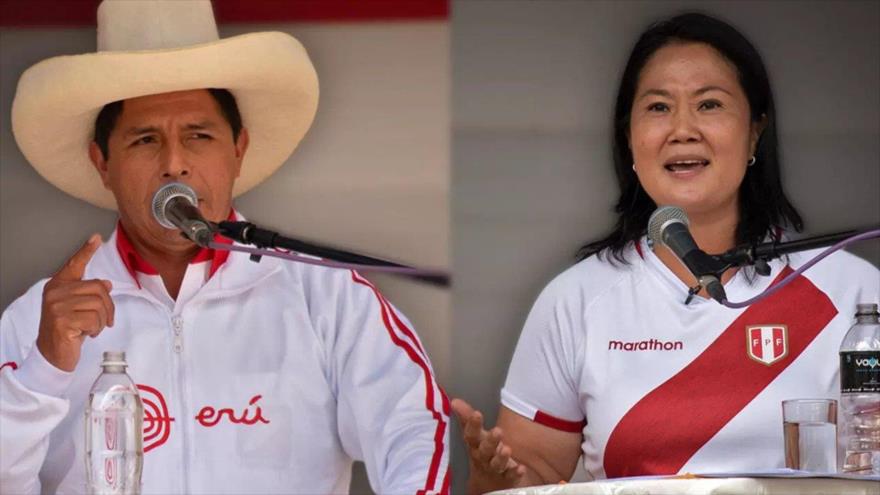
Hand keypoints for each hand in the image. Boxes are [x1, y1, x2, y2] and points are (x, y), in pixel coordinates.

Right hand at [36, 234, 113, 371]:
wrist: (52, 354)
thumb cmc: (67, 330)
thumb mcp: (77, 309)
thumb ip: (87, 294)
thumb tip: (105, 284)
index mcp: (58, 285)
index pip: (74, 264)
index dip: (86, 251)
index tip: (96, 238)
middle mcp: (55, 292)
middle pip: (98, 288)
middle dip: (107, 307)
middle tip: (102, 320)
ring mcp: (57, 306)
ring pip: (99, 305)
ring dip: (101, 321)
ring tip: (89, 328)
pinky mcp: (62, 321)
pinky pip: (94, 320)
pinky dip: (95, 329)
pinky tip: (85, 334)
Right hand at [452, 398, 525, 493]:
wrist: (487, 484)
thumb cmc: (481, 453)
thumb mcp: (474, 436)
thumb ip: (467, 418)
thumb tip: (454, 401)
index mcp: (475, 445)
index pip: (471, 435)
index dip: (473, 425)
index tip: (477, 414)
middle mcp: (483, 457)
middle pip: (485, 450)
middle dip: (490, 441)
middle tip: (498, 431)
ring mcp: (494, 469)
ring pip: (496, 464)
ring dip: (501, 457)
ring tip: (506, 449)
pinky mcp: (507, 478)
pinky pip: (511, 476)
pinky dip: (515, 473)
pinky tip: (521, 469)